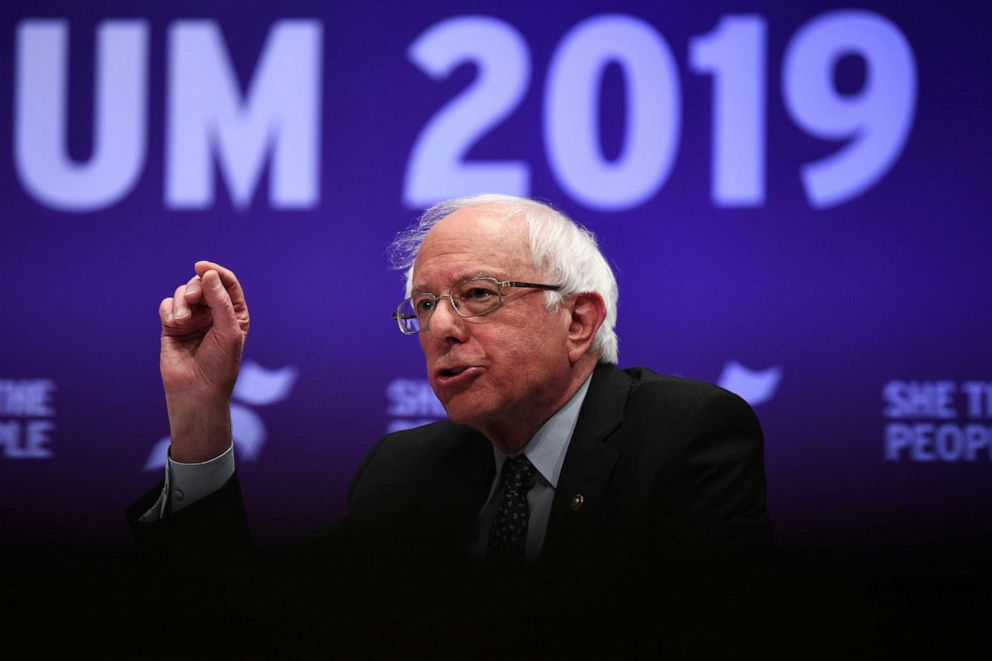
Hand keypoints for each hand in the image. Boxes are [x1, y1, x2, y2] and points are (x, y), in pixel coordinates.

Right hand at [158, 261, 249, 462]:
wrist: (196, 391)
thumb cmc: (220, 365)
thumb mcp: (228, 331)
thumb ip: (220, 301)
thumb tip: (208, 273)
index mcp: (234, 313)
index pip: (226, 283)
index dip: (215, 272)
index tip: (202, 267)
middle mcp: (213, 313)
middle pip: (202, 283)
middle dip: (196, 287)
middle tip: (194, 299)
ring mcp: (192, 318)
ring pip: (183, 292)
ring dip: (182, 302)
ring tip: (182, 321)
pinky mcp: (172, 326)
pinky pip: (167, 305)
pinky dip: (169, 309)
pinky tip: (173, 323)